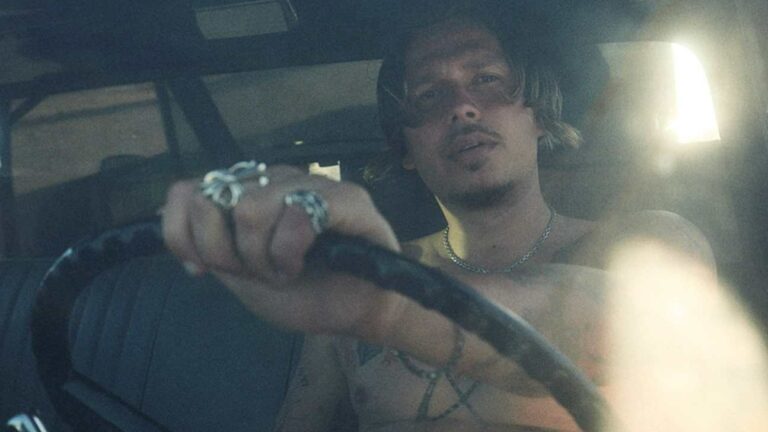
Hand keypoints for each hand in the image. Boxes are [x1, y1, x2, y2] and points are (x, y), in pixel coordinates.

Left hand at [161, 164, 403, 336]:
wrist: (357, 314)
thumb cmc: (304, 294)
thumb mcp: (239, 275)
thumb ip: (205, 246)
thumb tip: (162, 215)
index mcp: (248, 191)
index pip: (187, 191)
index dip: (184, 235)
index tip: (204, 269)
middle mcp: (274, 177)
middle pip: (212, 202)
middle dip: (228, 255)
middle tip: (259, 272)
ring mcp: (309, 182)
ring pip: (249, 209)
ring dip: (262, 258)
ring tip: (286, 270)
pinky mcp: (345, 197)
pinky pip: (295, 216)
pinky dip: (289, 253)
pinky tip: (302, 263)